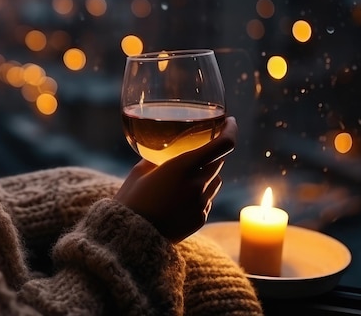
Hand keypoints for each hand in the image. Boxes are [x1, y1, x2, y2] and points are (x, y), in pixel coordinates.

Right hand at [114, 116, 237, 242]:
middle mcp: (197, 184)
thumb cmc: (131, 201)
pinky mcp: (200, 219)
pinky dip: (200, 193)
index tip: (229, 122)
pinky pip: (208, 199)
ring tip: (185, 176)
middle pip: (218, 161)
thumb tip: (164, 152)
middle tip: (199, 149)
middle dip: (212, 153)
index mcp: (182, 166)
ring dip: (207, 173)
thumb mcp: (139, 172)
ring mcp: (201, 203)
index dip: (230, 130)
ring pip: (216, 180)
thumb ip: (156, 159)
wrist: (131, 238)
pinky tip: (179, 198)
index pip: (222, 144)